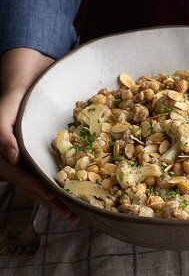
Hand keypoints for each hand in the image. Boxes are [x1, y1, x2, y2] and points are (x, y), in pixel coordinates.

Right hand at [0, 48, 77, 222]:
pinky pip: (47, 169)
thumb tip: (12, 157)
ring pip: (40, 180)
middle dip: (52, 200)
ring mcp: (27, 155)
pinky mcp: (37, 150)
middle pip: (33, 184)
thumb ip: (2, 130)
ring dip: (57, 195)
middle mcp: (16, 157)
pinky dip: (59, 180)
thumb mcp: (5, 106)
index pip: (22, 176)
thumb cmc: (15, 92)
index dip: (38, 188)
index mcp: (6, 151)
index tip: (56, 200)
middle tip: (74, 214)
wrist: (26, 78)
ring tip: (76, 208)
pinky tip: (74, 186)